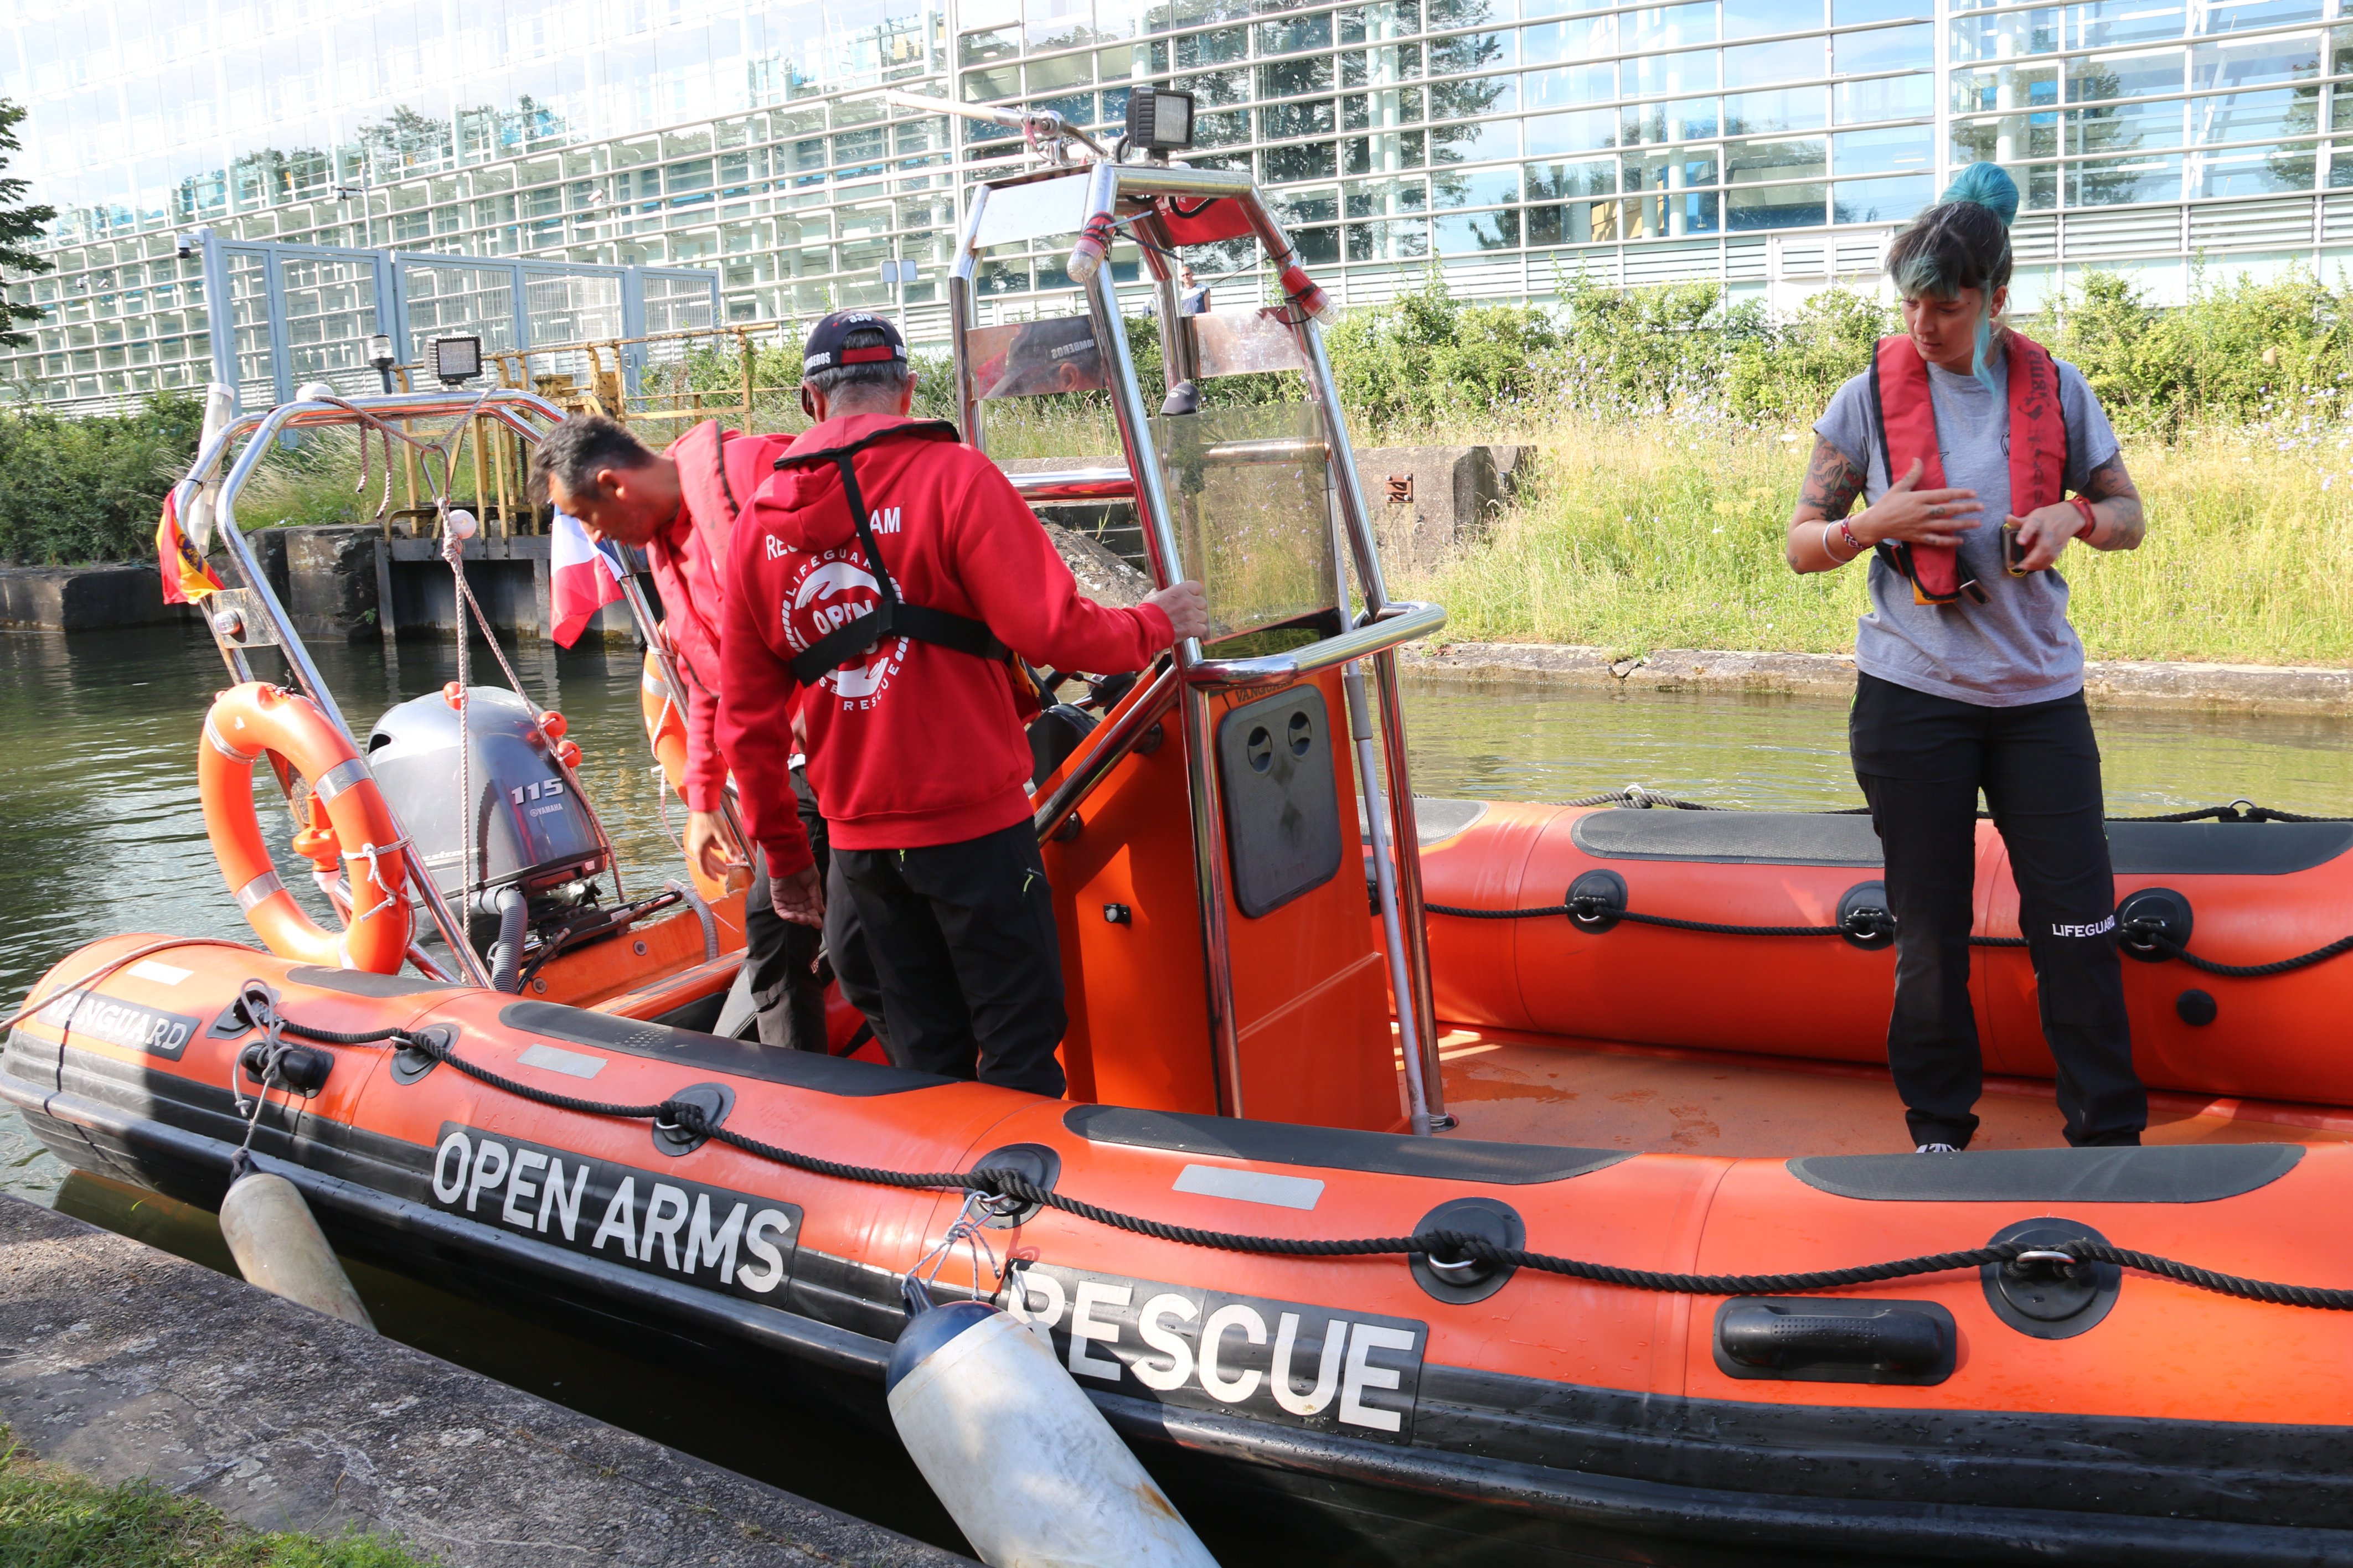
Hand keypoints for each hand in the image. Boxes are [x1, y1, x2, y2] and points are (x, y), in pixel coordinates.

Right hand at [684, 810, 741, 885]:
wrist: (702, 805)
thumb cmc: (710, 819)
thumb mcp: (722, 835)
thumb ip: (729, 849)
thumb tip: (737, 860)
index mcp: (699, 850)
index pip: (704, 868)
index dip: (711, 875)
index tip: (718, 880)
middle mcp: (696, 847)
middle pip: (706, 862)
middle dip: (716, 868)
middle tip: (725, 873)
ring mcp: (696, 841)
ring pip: (706, 855)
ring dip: (715, 860)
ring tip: (724, 864)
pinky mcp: (698, 836)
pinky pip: (706, 848)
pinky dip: (714, 851)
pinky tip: (721, 848)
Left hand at [770, 865, 823, 928]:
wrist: (791, 858)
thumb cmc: (804, 867)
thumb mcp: (814, 882)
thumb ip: (816, 897)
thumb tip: (821, 910)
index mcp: (807, 896)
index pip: (811, 910)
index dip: (814, 918)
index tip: (819, 924)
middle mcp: (797, 899)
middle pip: (802, 914)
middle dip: (806, 919)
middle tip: (810, 920)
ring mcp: (787, 899)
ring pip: (792, 914)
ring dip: (797, 919)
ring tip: (802, 919)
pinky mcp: (778, 897)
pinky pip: (781, 910)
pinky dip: (786, 915)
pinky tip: (792, 916)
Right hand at [1143, 579, 1209, 642]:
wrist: (1146, 627)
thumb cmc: (1147, 612)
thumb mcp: (1153, 596)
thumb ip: (1161, 593)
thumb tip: (1159, 592)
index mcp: (1180, 590)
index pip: (1197, 587)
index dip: (1194, 593)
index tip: (1190, 597)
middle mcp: (1188, 601)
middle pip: (1202, 602)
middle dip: (1196, 607)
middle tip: (1187, 612)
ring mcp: (1191, 615)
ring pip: (1203, 616)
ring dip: (1196, 620)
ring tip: (1187, 623)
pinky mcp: (1192, 628)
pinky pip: (1202, 629)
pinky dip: (1197, 631)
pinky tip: (1189, 631)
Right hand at [1855, 458, 1980, 548]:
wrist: (1875, 524)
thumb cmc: (1886, 504)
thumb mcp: (1898, 487)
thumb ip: (1912, 475)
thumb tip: (1918, 459)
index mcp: (1919, 499)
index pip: (1944, 495)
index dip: (1960, 494)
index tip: (1973, 493)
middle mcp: (1922, 513)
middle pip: (1949, 510)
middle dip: (1967, 508)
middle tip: (1981, 507)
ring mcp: (1921, 526)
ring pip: (1947, 526)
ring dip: (1963, 524)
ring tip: (1977, 523)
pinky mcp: (1919, 537)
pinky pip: (1937, 540)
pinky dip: (1949, 541)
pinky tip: (1961, 540)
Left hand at [2008, 502, 2088, 572]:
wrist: (2071, 515)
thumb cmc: (2048, 515)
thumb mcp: (2034, 514)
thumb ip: (2020, 520)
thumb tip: (2007, 518)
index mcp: (2040, 520)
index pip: (2033, 525)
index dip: (2026, 533)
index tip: (2020, 542)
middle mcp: (2050, 530)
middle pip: (2044, 545)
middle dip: (2034, 557)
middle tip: (2023, 565)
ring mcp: (2057, 539)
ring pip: (2050, 554)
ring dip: (2038, 564)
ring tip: (2027, 567)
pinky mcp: (2061, 546)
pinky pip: (2054, 558)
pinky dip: (2045, 565)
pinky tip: (2036, 567)